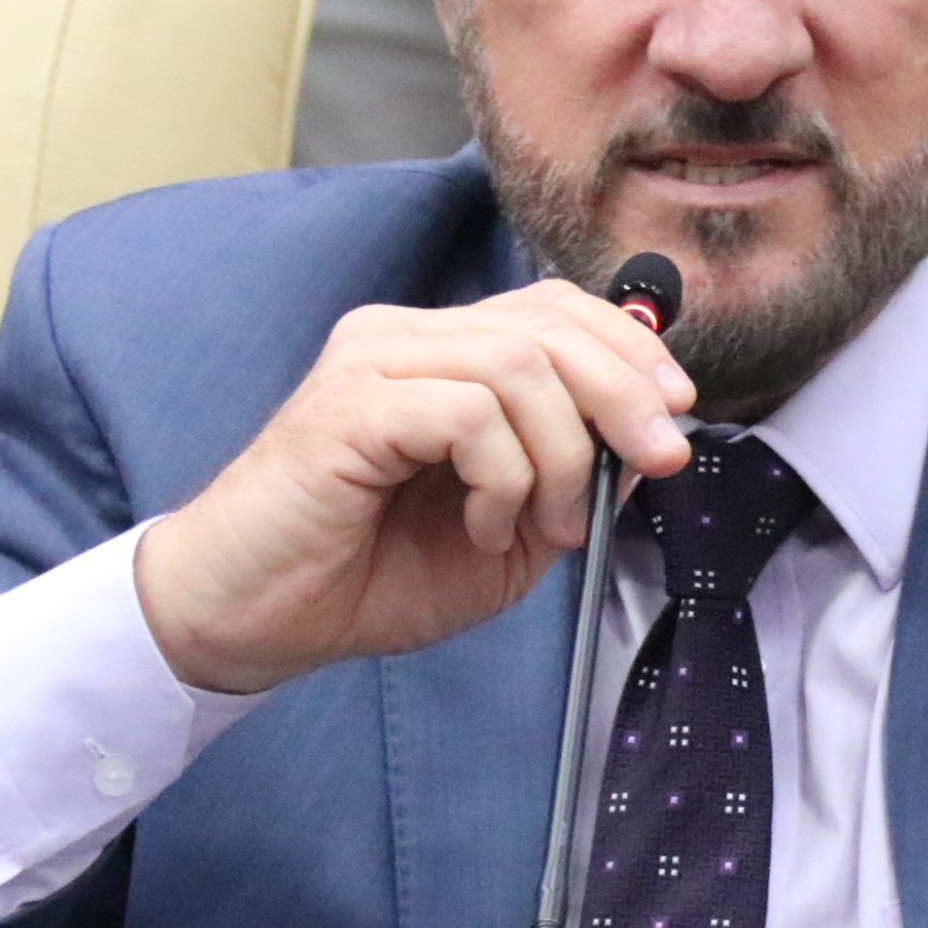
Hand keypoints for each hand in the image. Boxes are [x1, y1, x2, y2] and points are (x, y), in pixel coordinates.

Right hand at [131, 279, 692, 692]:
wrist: (252, 618)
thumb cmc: (366, 576)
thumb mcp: (508, 532)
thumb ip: (575, 478)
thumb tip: (645, 437)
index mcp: (441, 355)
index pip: (555, 309)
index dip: (630, 348)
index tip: (676, 413)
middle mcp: (405, 339)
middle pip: (550, 322)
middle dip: (626, 391)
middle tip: (657, 459)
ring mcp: (373, 362)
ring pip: (520, 366)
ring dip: (560, 456)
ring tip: (537, 527)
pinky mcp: (348, 405)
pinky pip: (470, 413)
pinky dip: (504, 477)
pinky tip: (482, 524)